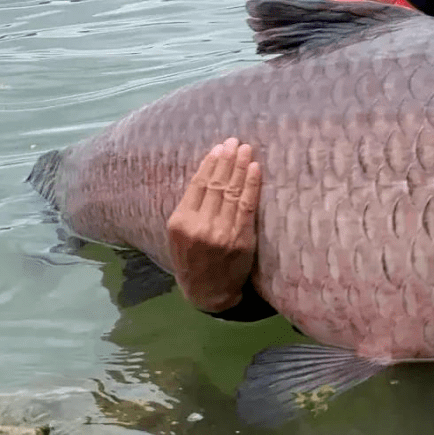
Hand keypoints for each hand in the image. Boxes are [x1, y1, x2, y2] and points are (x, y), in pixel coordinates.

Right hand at [167, 138, 261, 312]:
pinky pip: (247, 206)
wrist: (209, 293)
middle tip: (235, 141)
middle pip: (216, 184)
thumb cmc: (193, 262)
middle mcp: (199, 225)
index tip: (219, 148)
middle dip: (227, 160)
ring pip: (231, 192)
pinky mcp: (240, 239)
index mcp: (180, 222)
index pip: (198, 185)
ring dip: (240, 167)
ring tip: (245, 149)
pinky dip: (251, 185)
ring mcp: (221, 232)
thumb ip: (189, 210)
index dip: (210, 164)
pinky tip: (254, 169)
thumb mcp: (179, 237)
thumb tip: (206, 176)